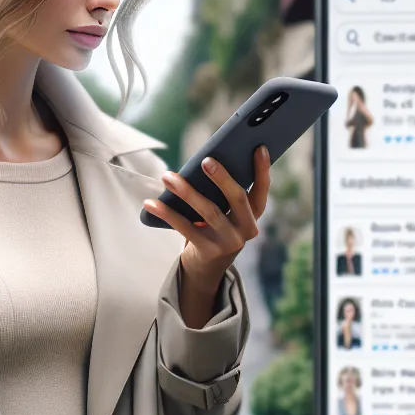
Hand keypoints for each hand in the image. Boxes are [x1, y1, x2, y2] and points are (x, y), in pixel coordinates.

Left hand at [143, 145, 271, 300]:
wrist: (206, 268)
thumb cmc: (214, 228)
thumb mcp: (226, 213)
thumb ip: (223, 194)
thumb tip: (206, 162)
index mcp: (254, 215)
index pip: (262, 190)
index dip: (263, 169)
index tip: (259, 147)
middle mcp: (246, 230)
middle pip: (236, 198)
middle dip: (222, 177)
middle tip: (205, 160)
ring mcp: (229, 243)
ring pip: (208, 212)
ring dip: (186, 192)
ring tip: (168, 177)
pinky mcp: (208, 252)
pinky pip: (186, 228)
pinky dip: (167, 213)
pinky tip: (151, 203)